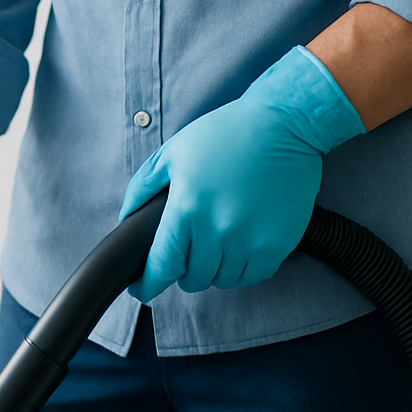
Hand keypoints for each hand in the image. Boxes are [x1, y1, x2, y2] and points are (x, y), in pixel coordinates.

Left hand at [120, 46, 364, 302]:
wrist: (285, 122)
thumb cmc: (226, 134)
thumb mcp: (173, 152)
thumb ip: (142, 187)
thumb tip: (126, 220)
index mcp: (187, 208)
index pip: (161, 266)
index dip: (149, 284)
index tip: (144, 289)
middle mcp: (217, 229)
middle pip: (193, 279)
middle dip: (185, 271)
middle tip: (189, 254)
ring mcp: (249, 239)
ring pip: (222, 281)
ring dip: (215, 270)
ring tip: (217, 246)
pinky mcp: (277, 243)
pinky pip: (253, 276)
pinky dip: (243, 269)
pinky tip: (241, 248)